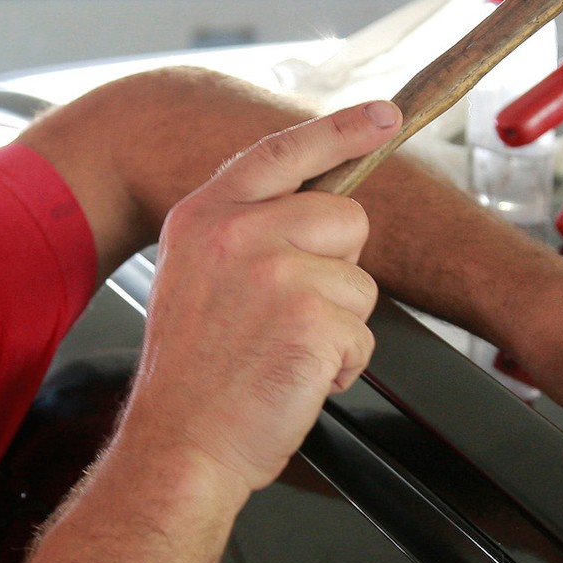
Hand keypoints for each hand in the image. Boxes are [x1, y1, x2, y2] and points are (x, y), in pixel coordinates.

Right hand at [115, 101, 401, 495]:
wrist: (179, 446)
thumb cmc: (193, 378)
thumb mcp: (196, 278)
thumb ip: (246, 234)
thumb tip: (317, 209)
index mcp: (205, 216)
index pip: (284, 151)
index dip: (341, 130)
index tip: (383, 116)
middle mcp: (237, 232)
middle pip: (346, 217)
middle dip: (339, 269)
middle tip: (290, 316)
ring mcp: (275, 272)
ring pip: (360, 283)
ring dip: (338, 327)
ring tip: (283, 354)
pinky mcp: (311, 319)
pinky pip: (363, 335)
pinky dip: (341, 367)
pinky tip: (295, 378)